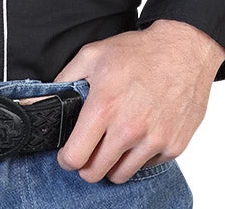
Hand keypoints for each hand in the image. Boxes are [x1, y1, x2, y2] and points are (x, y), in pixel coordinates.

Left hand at [24, 20, 224, 183]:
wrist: (184, 50)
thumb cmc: (139, 52)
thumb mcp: (93, 55)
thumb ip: (64, 80)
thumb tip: (40, 98)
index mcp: (104, 106)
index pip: (75, 156)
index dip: (67, 158)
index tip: (68, 152)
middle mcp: (129, 128)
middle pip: (94, 172)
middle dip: (86, 163)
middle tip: (90, 148)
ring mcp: (153, 140)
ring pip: (120, 175)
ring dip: (112, 163)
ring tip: (114, 141)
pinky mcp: (173, 146)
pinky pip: (145, 167)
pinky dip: (138, 157)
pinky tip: (138, 134)